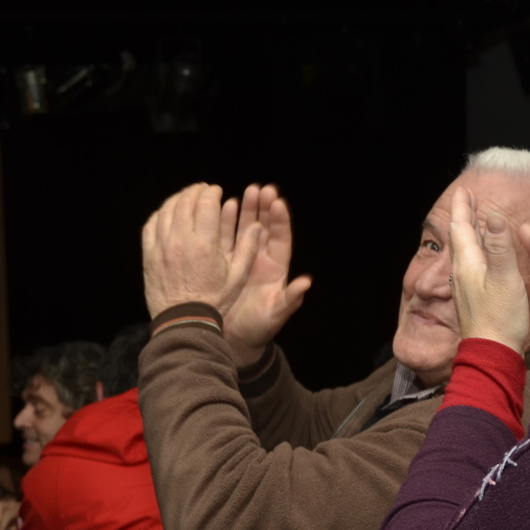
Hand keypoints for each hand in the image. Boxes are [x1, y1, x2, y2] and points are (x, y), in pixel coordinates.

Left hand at [142, 183, 263, 318]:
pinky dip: (160, 214)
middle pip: (185, 202)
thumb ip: (248, 250)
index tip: (216, 191)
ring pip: (167, 210)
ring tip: (186, 197)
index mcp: (205, 244)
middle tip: (202, 190)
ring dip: (177, 199)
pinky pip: (151, 225)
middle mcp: (181, 241)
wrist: (184, 322)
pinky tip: (168, 213)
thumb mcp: (237, 277)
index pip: (206, 204)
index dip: (212, 192)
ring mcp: (162, 247)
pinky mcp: (149, 255)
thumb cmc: (214, 301)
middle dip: (195, 191)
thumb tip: (258, 227)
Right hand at [222, 185, 312, 365]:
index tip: (278, 202)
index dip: (280, 221)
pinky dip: (225, 223)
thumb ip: (290, 299)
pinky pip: (225, 239)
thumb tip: (306, 283)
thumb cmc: (258, 330)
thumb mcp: (276, 315)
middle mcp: (260, 261)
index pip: (280, 239)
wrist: (234, 341)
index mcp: (276, 269)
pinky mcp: (223, 263)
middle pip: (263, 228)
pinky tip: (224, 206)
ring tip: (245, 191)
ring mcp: (241, 260)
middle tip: (261, 188)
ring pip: (244, 229)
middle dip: (263, 208)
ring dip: (245, 211)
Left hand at [448, 187, 529, 352]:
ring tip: (473, 222)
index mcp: (467, 264)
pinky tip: (481, 258)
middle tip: (467, 200)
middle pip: (460, 238)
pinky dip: (475, 252)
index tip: (464, 190)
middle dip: (464, 216)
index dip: (463, 208)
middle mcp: (461, 274)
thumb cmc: (500, 318)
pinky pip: (471, 266)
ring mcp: (465, 287)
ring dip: (468, 233)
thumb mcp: (504, 278)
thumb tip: (494, 218)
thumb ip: (500, 248)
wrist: (492, 353)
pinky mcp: (473, 299)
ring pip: (464, 252)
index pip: (461, 228)